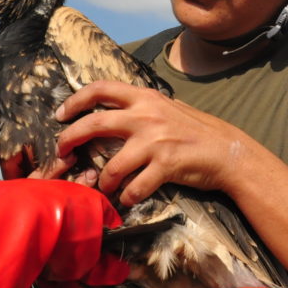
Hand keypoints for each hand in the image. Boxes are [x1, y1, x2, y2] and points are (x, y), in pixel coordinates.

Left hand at [54, 80, 253, 205]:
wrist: (227, 151)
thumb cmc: (195, 130)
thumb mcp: (166, 107)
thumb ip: (140, 107)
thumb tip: (110, 110)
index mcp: (145, 97)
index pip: (101, 88)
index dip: (76, 100)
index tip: (61, 114)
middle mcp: (147, 115)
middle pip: (95, 123)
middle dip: (71, 138)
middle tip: (62, 152)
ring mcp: (156, 141)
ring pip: (113, 165)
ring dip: (102, 180)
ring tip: (103, 186)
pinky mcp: (166, 165)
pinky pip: (136, 188)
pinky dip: (127, 197)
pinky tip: (127, 200)